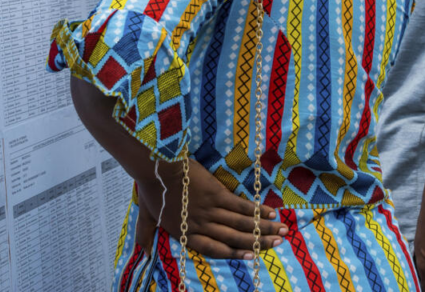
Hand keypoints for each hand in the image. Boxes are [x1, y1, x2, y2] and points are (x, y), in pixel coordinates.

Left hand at [136, 159, 288, 259]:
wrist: (156, 168)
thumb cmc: (150, 190)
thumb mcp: (145, 217)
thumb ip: (145, 236)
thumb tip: (142, 253)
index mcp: (186, 233)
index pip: (213, 249)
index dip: (233, 254)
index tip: (251, 256)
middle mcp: (202, 225)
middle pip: (233, 238)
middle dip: (257, 243)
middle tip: (278, 245)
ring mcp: (210, 209)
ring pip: (241, 224)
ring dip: (263, 228)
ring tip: (281, 232)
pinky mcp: (216, 193)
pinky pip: (240, 206)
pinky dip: (256, 211)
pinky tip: (270, 213)